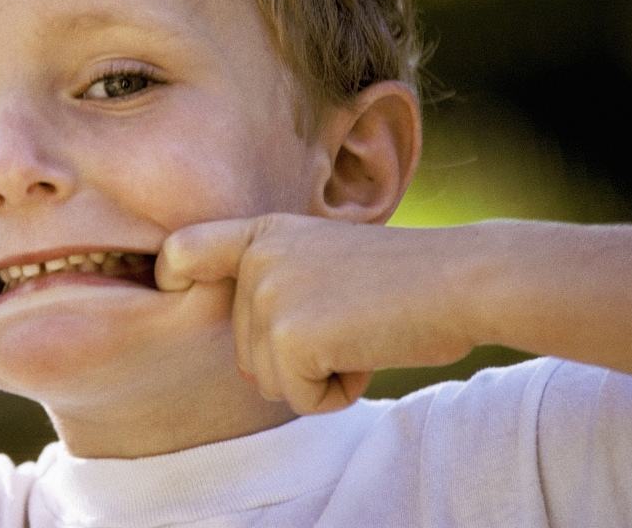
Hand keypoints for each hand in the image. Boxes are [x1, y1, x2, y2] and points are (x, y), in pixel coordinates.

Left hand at [155, 214, 474, 413]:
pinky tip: (367, 352)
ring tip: (364, 331)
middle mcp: (257, 260)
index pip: (185, 249)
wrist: (462, 278)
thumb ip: (281, 292)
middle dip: (300, 356)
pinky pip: (299, 398)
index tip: (169, 283)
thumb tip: (253, 370)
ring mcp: (268, 296)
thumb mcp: (328, 263)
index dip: (171, 272)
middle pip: (246, 349)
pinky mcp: (288, 336)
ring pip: (270, 380)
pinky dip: (337, 393)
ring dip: (320, 375)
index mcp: (264, 234)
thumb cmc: (409, 278)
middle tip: (355, 319)